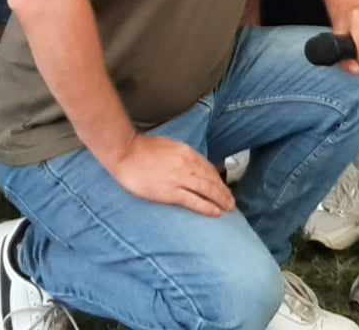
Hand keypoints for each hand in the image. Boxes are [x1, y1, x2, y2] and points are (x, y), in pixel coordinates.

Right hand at [106, 134, 233, 217]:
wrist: (126, 152)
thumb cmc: (143, 149)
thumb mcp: (169, 146)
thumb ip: (182, 156)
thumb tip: (192, 166)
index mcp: (187, 152)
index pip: (209, 168)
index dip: (219, 180)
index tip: (224, 188)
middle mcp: (187, 164)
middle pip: (211, 180)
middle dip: (224, 192)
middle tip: (232, 202)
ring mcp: (179, 178)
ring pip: (207, 190)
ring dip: (221, 200)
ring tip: (229, 208)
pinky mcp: (170, 192)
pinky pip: (194, 201)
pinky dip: (207, 207)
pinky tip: (216, 213)